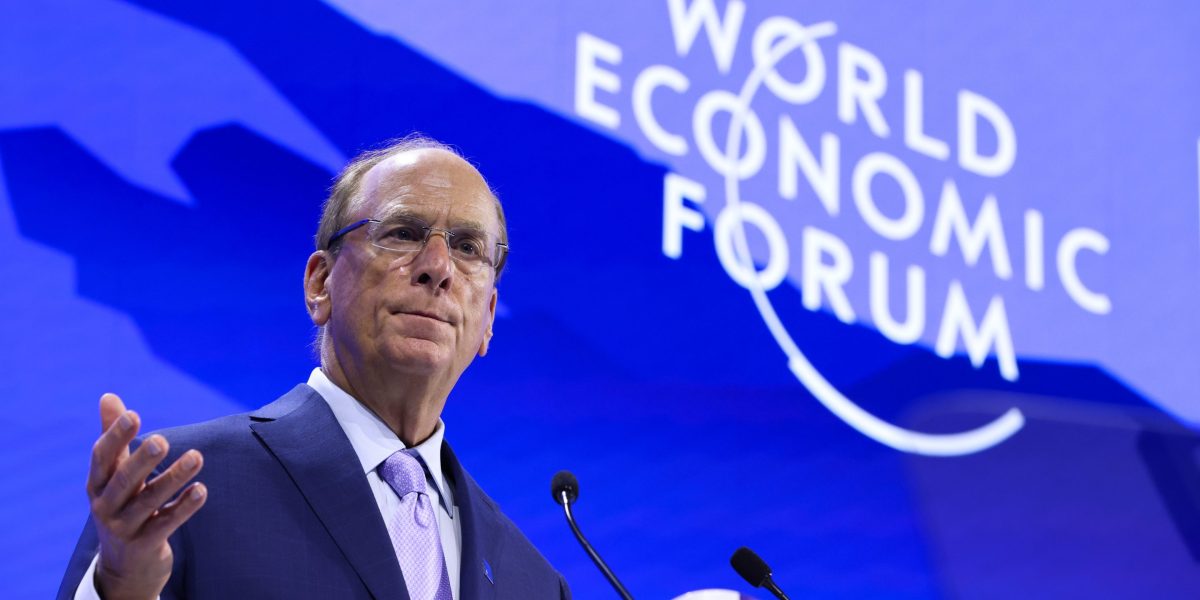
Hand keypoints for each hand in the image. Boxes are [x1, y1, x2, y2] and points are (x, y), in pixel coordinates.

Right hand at [88, 393, 206, 599]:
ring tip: (197, 457)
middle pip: (123, 481)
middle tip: (163, 440)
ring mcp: (124, 528)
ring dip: (174, 478)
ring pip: (149, 501)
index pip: (102, 457)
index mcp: (96, 484)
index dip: (116, 436)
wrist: (123, 567)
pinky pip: (167, 523)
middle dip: (142, 460)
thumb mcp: (113, 475)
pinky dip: (184, 506)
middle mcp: (105, 506)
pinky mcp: (144, 545)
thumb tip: (108, 396)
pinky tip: (202, 490)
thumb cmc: (120, 505)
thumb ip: (114, 436)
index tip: (134, 414)